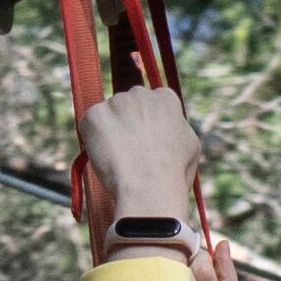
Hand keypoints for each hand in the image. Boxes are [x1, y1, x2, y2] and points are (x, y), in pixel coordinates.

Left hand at [79, 82, 204, 249]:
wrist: (147, 186)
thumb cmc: (172, 172)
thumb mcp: (191, 145)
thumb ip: (177, 128)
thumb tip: (170, 127)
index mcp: (165, 97)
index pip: (152, 102)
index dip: (148, 123)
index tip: (145, 140)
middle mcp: (140, 93)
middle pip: (128, 105)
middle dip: (127, 123)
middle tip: (129, 151)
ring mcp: (115, 102)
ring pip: (108, 116)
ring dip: (109, 133)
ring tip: (119, 160)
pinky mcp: (93, 115)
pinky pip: (89, 127)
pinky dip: (92, 141)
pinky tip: (106, 158)